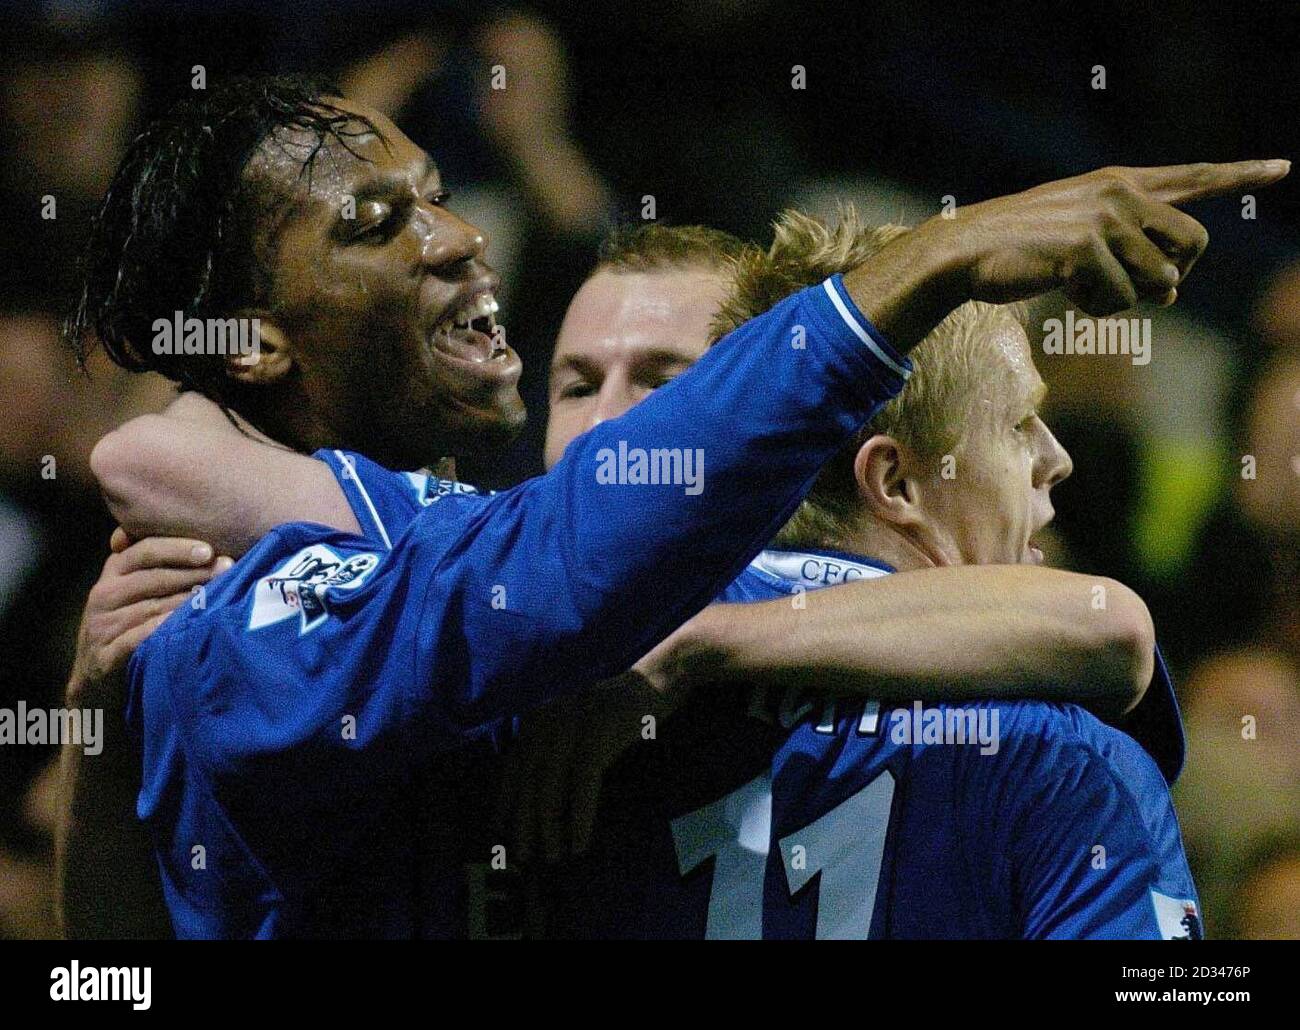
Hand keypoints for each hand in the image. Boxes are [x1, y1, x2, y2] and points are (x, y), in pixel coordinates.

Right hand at [67, 530, 231, 705]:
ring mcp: (101, 626)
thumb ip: (161, 566)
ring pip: (151, 607)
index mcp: (114, 572)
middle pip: (152, 577)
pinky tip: (187, 626)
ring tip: (217, 597)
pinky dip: (162, 630)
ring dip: (187, 601)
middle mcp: (104, 594)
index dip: (177, 548)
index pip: (144, 550)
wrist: (97, 680)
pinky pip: (137, 638)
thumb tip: (209, 548)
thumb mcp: (140, 591)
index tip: (209, 550)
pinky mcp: (103, 656)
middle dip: (193, 572)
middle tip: (226, 569)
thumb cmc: (131, 626)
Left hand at [502, 668, 675, 864]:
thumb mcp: (576, 728)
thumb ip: (552, 752)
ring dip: (549, 825)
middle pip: (528, 778)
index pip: (512, 765)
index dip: (505, 801)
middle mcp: (547, 716)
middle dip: (524, 821)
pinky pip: (583, 782)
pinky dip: (580, 815)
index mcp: (537, 716)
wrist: (657, 680)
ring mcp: (572, 721)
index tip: (500, 833)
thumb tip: (530, 802)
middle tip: (524, 856)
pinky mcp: (599, 729)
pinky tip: (580, 841)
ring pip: (551, 783)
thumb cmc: (616, 713)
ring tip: (554, 855)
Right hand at [946, 160, 1289, 312]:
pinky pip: (1122, 298)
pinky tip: (1066, 292)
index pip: (1192, 177)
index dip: (1240, 175)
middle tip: (1134, 287)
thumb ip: (1131, 256)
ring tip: (1085, 289)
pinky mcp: (1086, 248)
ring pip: (1159, 280)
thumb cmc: (1022, 250)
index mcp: (1120, 185)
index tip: (1282, 168)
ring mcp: (1104, 219)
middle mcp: (1120, 194)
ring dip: (1127, 300)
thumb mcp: (1082, 242)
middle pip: (1193, 244)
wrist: (968, 251)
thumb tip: (1173, 293)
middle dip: (1173, 276)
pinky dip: (1097, 309)